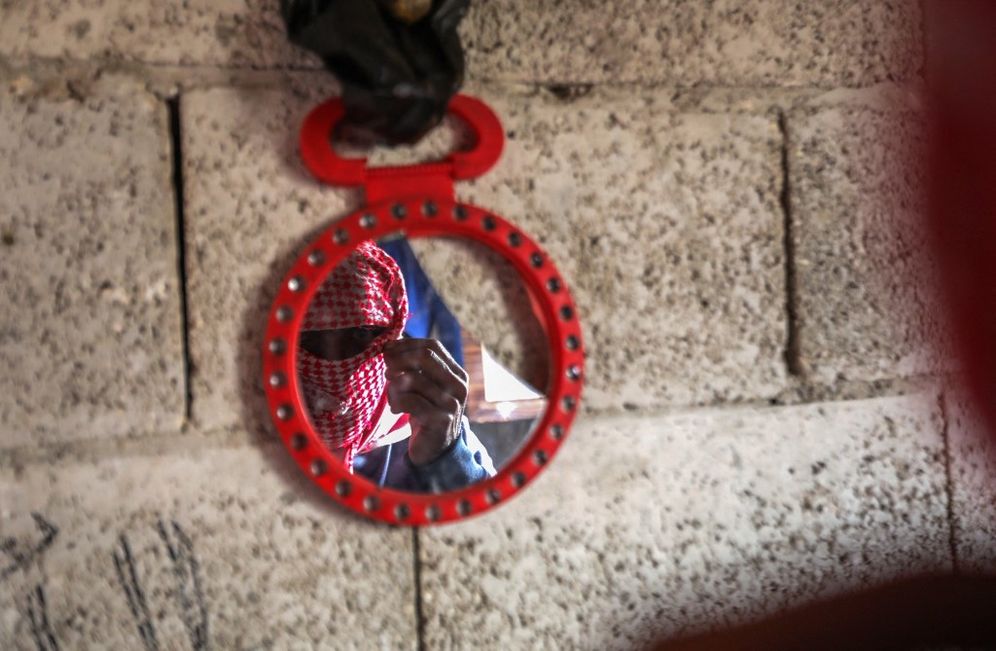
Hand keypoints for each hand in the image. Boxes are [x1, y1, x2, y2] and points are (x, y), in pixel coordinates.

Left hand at [383, 338, 468, 465]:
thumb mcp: (424, 386)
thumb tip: (390, 345)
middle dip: (399, 359)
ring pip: (413, 379)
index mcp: (457, 373)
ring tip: (392, 395)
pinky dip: (396, 402)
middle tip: (386, 369)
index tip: (388, 350)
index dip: (407, 345)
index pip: (432, 346)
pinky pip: (409, 400)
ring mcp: (451, 403)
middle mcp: (458, 386)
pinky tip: (396, 409)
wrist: (435, 449)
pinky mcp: (440, 420)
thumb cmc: (426, 412)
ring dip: (394, 386)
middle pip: (425, 357)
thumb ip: (414, 367)